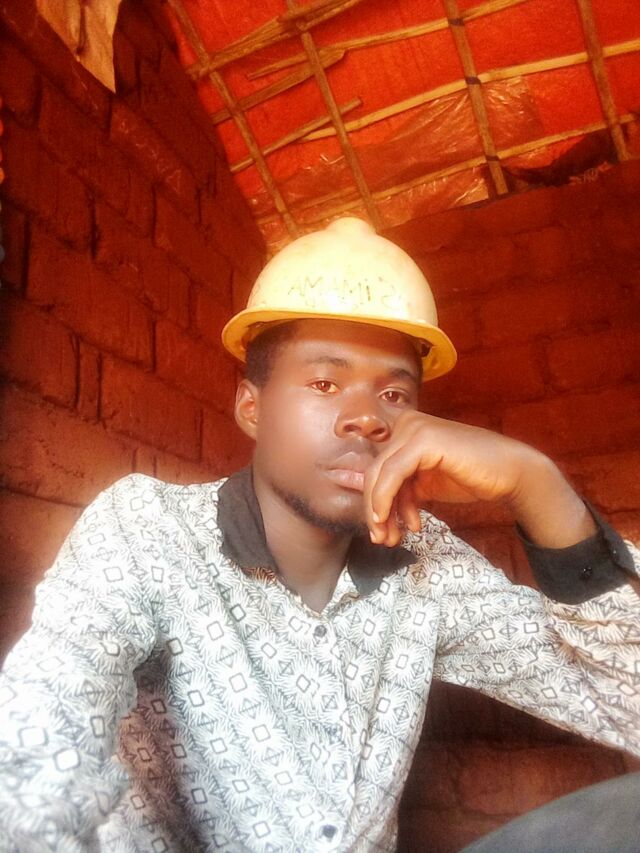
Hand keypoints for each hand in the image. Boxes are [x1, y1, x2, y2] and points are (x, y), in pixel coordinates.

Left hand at [363, 412, 595, 547]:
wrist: (510, 473)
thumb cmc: (470, 478)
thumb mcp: (425, 485)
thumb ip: (398, 490)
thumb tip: (371, 511)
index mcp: (405, 430)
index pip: (377, 469)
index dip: (374, 502)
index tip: (381, 531)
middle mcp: (406, 424)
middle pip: (374, 472)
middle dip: (376, 510)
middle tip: (382, 539)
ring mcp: (414, 428)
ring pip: (380, 475)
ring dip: (383, 511)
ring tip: (394, 537)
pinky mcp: (424, 440)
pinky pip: (393, 474)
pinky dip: (388, 500)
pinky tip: (406, 523)